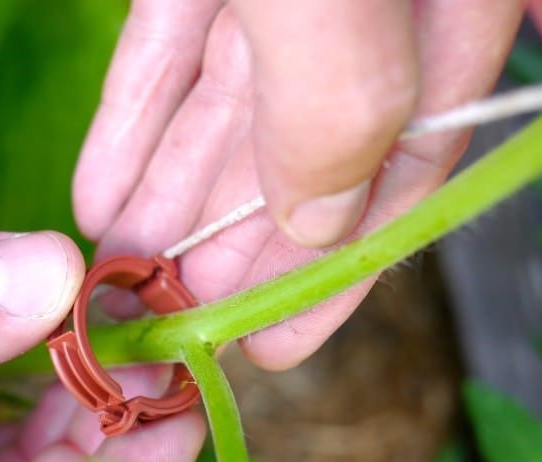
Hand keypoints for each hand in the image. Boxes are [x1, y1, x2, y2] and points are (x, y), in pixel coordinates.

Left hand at [74, 0, 524, 369]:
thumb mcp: (336, 0)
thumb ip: (338, 103)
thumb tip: (318, 222)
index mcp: (443, 18)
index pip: (401, 174)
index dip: (330, 274)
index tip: (268, 347)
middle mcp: (370, 16)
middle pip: (298, 157)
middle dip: (229, 249)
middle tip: (171, 325)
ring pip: (225, 110)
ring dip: (169, 199)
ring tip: (120, 275)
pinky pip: (166, 47)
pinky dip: (132, 122)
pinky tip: (98, 196)